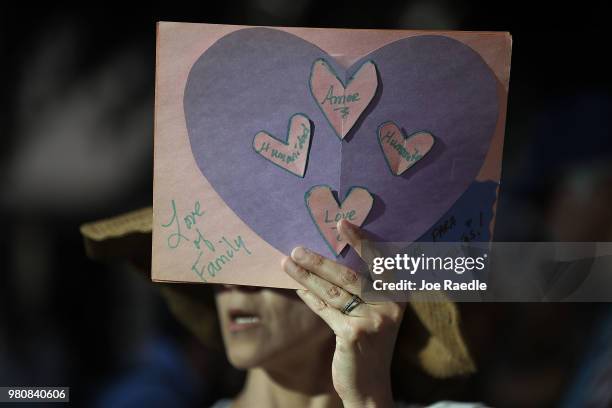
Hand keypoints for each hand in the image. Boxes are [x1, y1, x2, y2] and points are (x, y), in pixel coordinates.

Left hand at [282, 220, 404, 407]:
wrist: (370, 386)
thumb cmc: (370, 345)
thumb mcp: (375, 315)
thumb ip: (363, 290)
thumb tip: (329, 258)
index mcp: (398, 296)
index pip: (380, 260)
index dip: (361, 240)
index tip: (342, 223)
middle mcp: (390, 306)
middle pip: (349, 275)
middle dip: (319, 260)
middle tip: (297, 247)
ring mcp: (372, 320)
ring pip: (332, 291)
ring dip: (306, 275)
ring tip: (287, 262)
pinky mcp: (353, 333)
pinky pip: (325, 309)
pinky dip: (309, 297)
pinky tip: (297, 288)